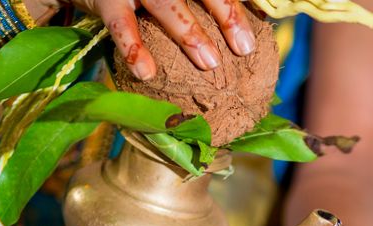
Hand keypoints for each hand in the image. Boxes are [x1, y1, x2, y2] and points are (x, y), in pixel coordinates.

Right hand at [63, 0, 256, 75]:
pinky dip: (133, 47)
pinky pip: (120, 24)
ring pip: (164, 3)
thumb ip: (205, 6)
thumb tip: (253, 28)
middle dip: (224, 13)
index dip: (234, 10)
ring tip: (209, 63)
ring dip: (188, 32)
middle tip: (243, 48)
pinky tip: (146, 72)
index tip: (251, 42)